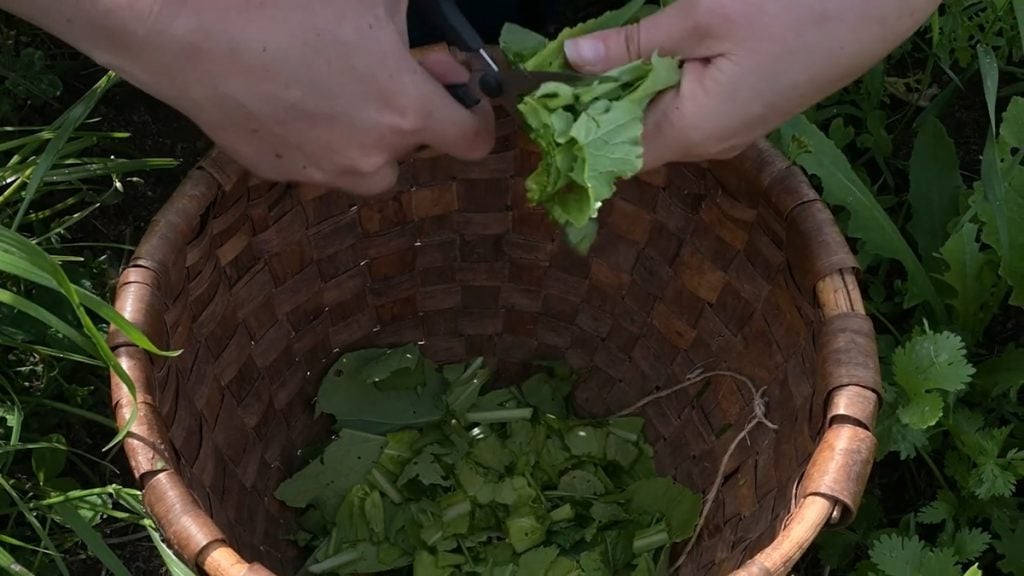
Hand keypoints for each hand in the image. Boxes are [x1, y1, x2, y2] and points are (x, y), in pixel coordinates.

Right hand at [2, 0, 494, 194]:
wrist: (189, 26)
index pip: (473, 141)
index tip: (465, 101)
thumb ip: (423, 31)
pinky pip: (318, 163)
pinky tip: (292, 96)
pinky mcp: (279, 172)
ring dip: (369, 138)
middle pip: (416, 150)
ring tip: (337, 90)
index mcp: (407, 112)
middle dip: (410, 114)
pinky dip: (320, 139)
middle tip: (383, 73)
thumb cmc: (289, 3)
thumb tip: (444, 58)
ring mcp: (323, 170)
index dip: (477, 119)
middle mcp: (372, 156)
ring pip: (367, 167)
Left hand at [563, 0, 940, 168]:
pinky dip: (662, 87)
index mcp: (696, 130)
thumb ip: (633, 45)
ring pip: (664, 122)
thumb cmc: (796, 7)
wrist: (884, 0)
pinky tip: (649, 58)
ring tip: (596, 64)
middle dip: (595, 114)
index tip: (540, 114)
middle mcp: (714, 141)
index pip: (615, 156)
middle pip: (637, 140)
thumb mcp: (702, 16)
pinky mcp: (753, 106)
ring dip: (629, 98)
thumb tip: (572, 60)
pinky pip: (691, 107)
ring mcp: (737, 127)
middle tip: (560, 75)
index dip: (575, 139)